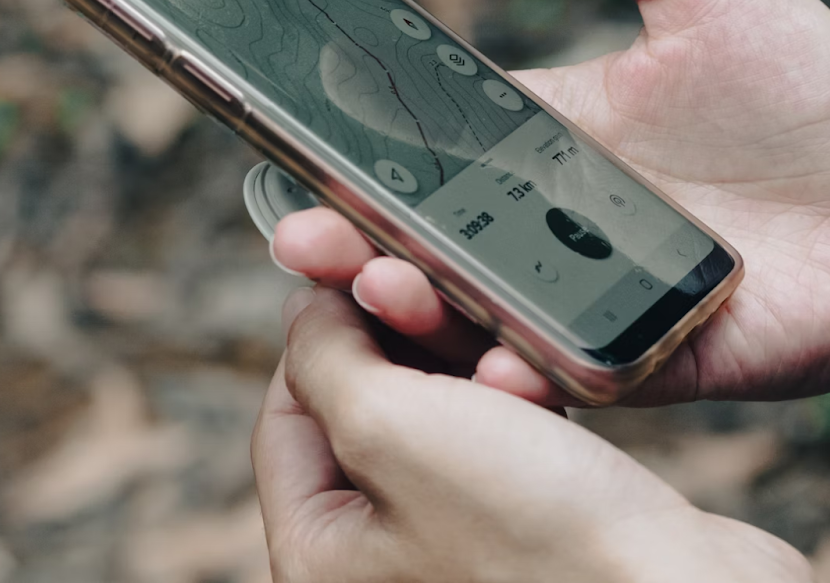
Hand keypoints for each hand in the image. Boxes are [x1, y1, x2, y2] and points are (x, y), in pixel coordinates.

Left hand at [252, 287, 809, 582]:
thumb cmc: (538, 539)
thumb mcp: (392, 427)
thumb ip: (326, 358)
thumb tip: (306, 309)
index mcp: (321, 558)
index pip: (286, 414)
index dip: (323, 335)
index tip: (367, 275)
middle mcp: (383, 561)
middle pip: (365, 411)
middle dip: (407, 345)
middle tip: (441, 292)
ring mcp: (459, 550)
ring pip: (442, 417)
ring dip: (471, 367)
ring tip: (502, 341)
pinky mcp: (532, 533)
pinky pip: (506, 440)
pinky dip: (521, 401)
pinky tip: (543, 378)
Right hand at [274, 0, 829, 405]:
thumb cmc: (808, 90)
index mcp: (535, 139)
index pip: (412, 146)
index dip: (343, 149)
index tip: (281, 141)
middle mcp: (540, 228)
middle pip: (416, 240)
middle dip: (346, 243)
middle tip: (305, 234)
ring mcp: (581, 303)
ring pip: (467, 319)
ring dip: (411, 313)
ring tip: (382, 286)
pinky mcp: (638, 365)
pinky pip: (559, 381)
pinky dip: (516, 381)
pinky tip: (493, 364)